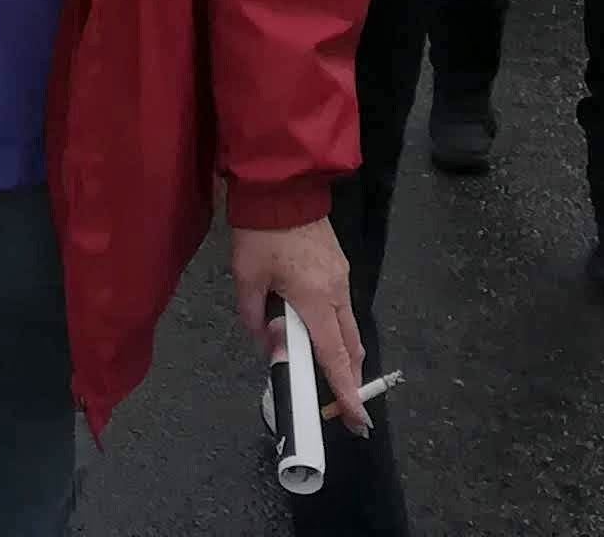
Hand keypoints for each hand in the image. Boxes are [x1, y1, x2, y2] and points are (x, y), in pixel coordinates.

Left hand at [231, 216, 367, 433]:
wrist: (281, 186)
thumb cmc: (260, 233)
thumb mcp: (247, 277)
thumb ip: (255, 317)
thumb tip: (267, 342)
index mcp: (314, 299)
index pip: (333, 356)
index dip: (344, 390)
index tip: (357, 417)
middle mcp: (336, 291)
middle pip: (350, 346)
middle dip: (349, 377)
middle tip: (345, 403)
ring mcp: (342, 277)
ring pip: (349, 327)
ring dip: (343, 352)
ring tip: (331, 372)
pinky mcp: (339, 265)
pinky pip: (342, 306)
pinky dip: (337, 327)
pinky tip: (321, 331)